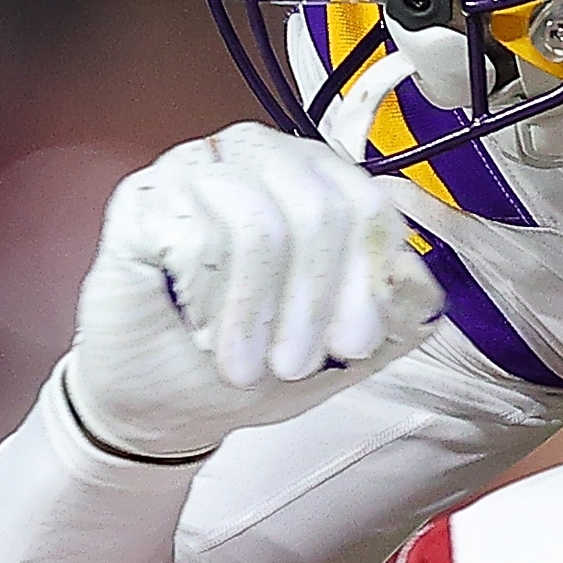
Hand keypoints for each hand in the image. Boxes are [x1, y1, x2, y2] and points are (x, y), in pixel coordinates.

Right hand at [65, 125, 443, 461]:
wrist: (167, 402)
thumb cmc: (252, 365)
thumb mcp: (343, 349)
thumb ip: (397, 310)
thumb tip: (418, 276)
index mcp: (319, 181)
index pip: (368, 204)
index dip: (366, 280)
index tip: (353, 343)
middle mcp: (261, 160)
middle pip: (317, 207)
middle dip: (312, 301)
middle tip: (294, 365)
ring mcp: (199, 171)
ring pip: (258, 223)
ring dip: (255, 311)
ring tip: (244, 363)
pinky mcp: (144, 198)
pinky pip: (193, 235)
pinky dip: (205, 299)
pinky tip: (200, 327)